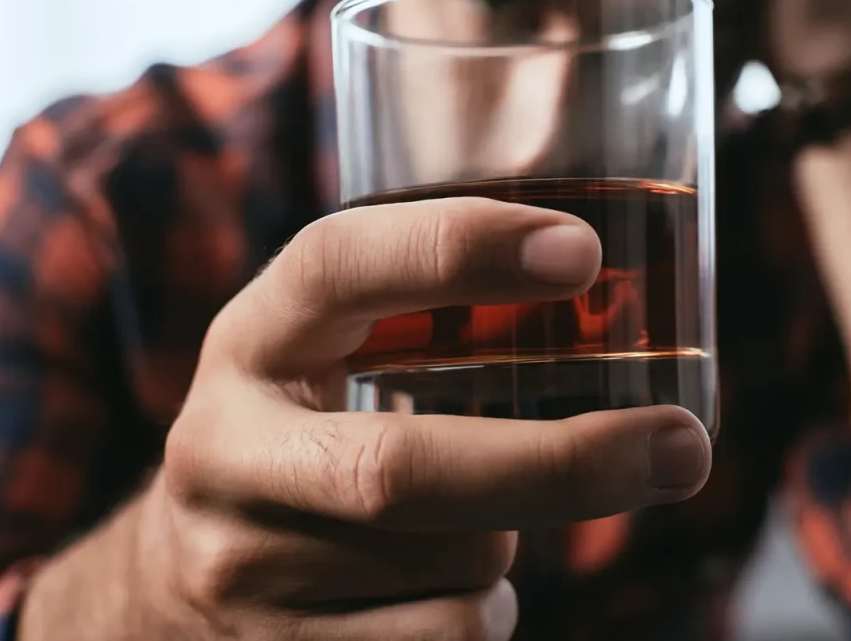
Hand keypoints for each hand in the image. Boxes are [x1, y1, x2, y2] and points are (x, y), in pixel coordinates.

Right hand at [134, 199, 710, 639]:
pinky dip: (483, 612)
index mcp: (252, 342)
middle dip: (561, 464)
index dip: (456, 249)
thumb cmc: (303, 437)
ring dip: (507, 544)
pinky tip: (437, 588)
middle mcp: (228, 452)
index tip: (580, 252)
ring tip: (470, 522)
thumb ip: (424, 319)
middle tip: (680, 447)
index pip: (338, 267)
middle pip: (403, 470)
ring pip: (452, 570)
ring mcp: (241, 569)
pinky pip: (447, 640)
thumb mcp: (324, 355)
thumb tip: (618, 302)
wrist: (170, 583)